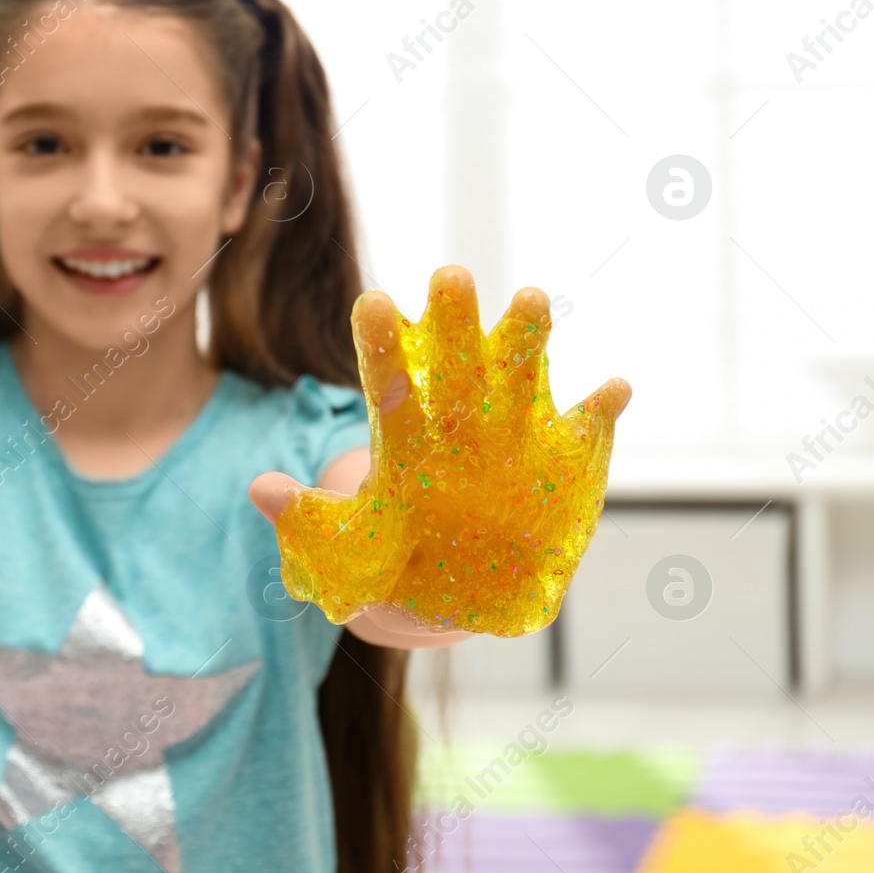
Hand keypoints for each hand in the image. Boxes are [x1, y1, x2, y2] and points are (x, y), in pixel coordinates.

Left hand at [263, 266, 630, 636]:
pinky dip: (601, 412)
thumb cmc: (391, 561)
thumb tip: (260, 489)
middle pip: (455, 365)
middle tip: (450, 276)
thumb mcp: (342, 553)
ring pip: (520, 380)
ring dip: (527, 341)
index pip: (388, 384)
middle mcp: (459, 424)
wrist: (456, 596)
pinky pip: (586, 433)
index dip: (381, 347)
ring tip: (532, 299)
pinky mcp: (564, 465)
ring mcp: (515, 440)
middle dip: (454, 322)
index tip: (373, 302)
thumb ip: (309, 522)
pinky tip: (613, 388)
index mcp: (405, 439)